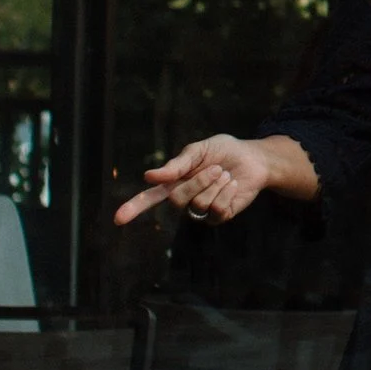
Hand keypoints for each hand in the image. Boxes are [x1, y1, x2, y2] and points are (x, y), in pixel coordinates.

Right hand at [114, 134, 276, 227]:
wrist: (253, 158)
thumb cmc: (224, 151)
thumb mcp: (199, 150)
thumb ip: (177, 164)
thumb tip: (149, 177)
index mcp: (174, 182)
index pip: (149, 198)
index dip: (133, 208)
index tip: (117, 219)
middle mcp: (184, 199)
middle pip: (177, 199)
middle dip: (198, 181)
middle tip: (216, 168)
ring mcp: (201, 210)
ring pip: (198, 204)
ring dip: (215, 185)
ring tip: (225, 174)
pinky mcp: (219, 216)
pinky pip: (217, 210)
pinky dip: (227, 193)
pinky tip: (232, 185)